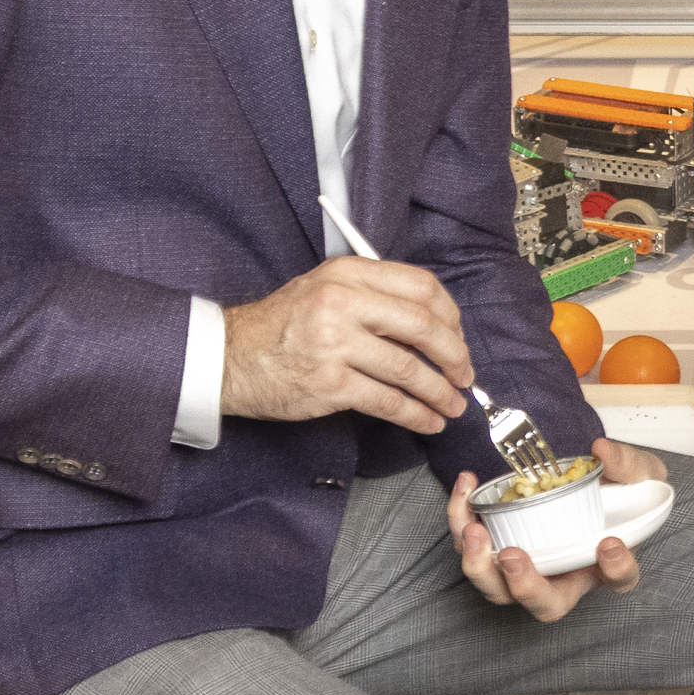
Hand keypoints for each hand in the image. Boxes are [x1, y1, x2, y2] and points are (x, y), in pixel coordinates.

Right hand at [220, 254, 473, 434]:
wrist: (228, 357)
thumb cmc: (280, 326)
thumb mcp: (322, 288)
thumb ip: (371, 294)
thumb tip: (431, 324)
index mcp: (347, 273)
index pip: (420, 286)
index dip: (451, 315)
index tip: (458, 337)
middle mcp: (342, 302)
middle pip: (423, 325)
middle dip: (454, 355)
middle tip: (465, 375)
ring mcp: (335, 343)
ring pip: (408, 368)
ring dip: (440, 391)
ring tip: (453, 405)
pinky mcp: (329, 384)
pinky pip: (387, 401)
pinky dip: (415, 414)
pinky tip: (428, 421)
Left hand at [448, 435, 663, 622]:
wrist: (587, 481)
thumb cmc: (618, 488)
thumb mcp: (637, 471)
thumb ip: (625, 463)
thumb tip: (601, 451)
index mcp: (605, 563)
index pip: (617, 579)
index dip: (614, 569)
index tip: (609, 544)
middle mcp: (565, 576)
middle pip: (544, 604)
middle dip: (523, 585)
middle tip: (512, 555)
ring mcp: (528, 566)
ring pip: (499, 588)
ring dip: (479, 564)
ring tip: (473, 528)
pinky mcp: (496, 546)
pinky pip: (473, 548)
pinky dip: (461, 521)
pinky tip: (465, 487)